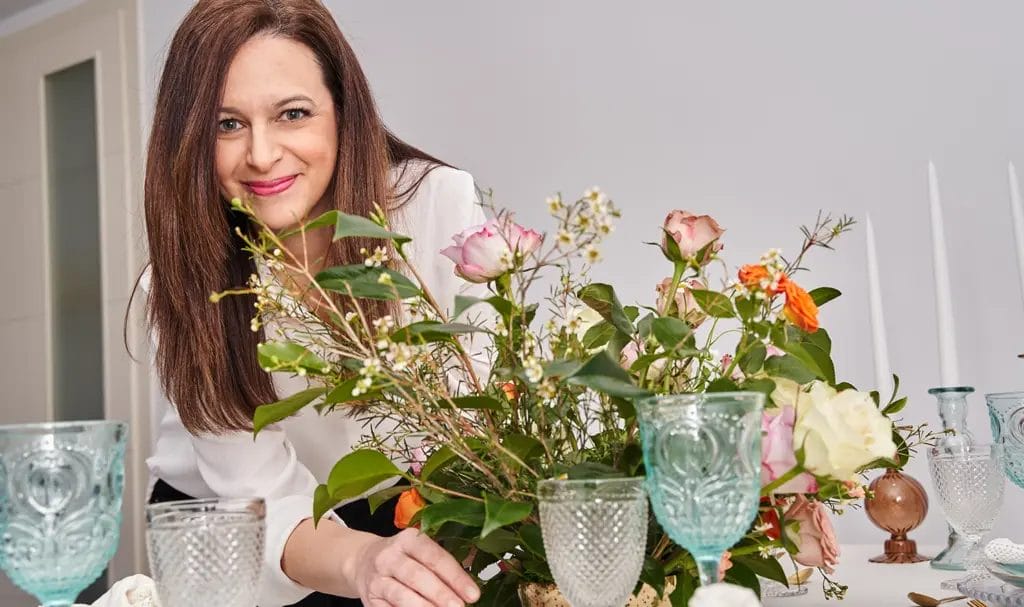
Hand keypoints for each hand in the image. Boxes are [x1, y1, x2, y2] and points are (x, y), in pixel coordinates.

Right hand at [354, 528, 480, 606]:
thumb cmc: (403, 556)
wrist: (362, 560)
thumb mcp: (421, 549)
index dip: (455, 576)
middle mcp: (390, 556)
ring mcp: (377, 578)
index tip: (473, 594)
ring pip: (401, 595)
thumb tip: (476, 570)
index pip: (435, 557)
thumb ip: (446, 560)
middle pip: (417, 576)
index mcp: (409, 539)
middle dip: (441, 594)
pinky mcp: (370, 598)